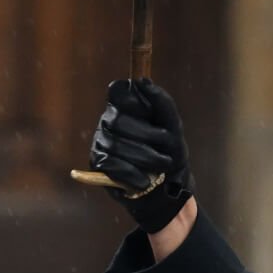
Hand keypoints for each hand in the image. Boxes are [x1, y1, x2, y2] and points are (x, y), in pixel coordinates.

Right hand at [90, 78, 193, 233]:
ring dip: (144, 157)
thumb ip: (162, 103)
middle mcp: (109, 122)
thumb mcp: (174, 128)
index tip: (148, 112)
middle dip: (147, 135)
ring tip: (160, 167)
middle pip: (117, 119)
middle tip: (166, 147)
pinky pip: (111, 165)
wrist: (166, 191)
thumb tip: (142, 81)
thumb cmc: (170, 155)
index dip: (132, 100)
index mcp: (128, 108)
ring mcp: (101, 143)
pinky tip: (144, 181)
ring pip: (115, 145)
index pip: (118, 91)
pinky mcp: (97, 165)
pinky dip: (132, 174)